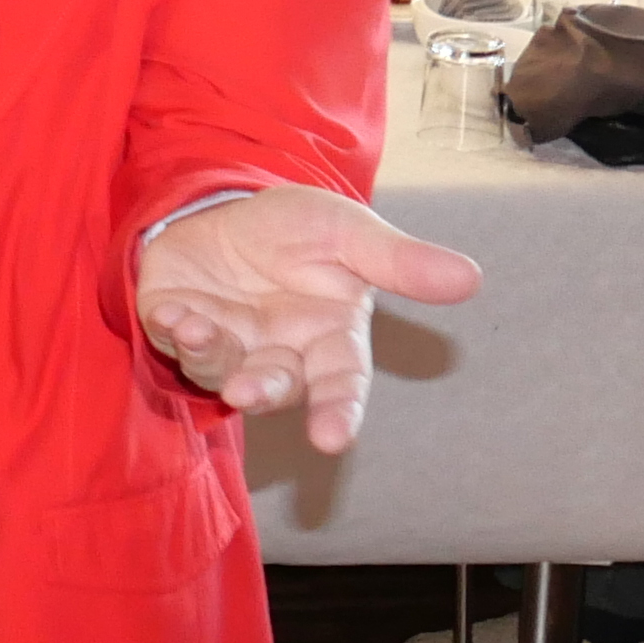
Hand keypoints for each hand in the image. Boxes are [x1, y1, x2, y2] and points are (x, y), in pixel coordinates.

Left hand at [130, 187, 481, 455]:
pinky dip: (172, 329)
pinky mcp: (177, 322)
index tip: (334, 439)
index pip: (342, 385)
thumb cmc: (299, 230)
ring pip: (219, 370)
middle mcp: (278, 353)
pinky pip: (172, 339)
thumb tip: (471, 278)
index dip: (340, 413)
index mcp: (329, 338)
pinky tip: (172, 315)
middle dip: (264, 391)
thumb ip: (398, 262)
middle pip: (276, 386)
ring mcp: (226, 344)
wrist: (230, 202)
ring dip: (211, 356)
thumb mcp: (349, 233)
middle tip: (251, 394)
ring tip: (199, 331)